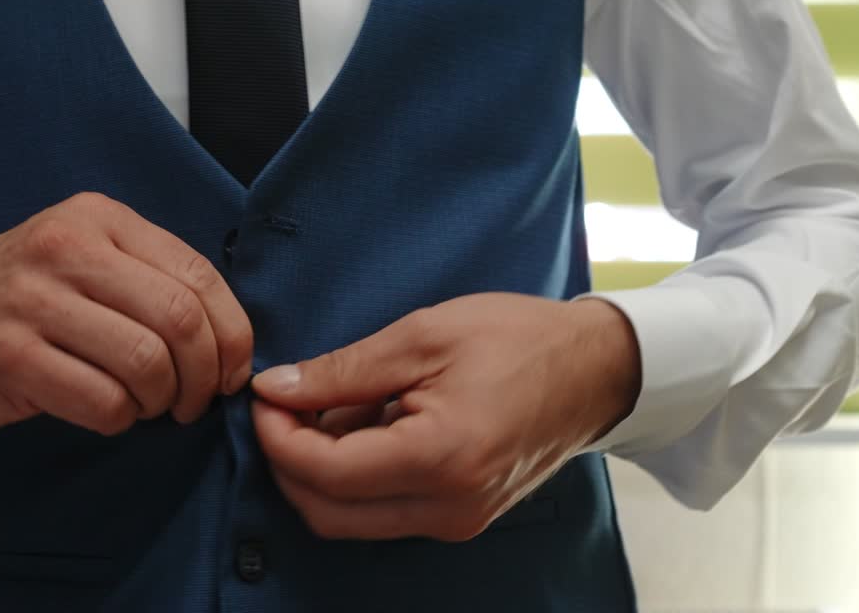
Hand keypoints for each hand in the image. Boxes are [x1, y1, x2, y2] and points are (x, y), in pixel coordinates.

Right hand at [0, 192, 253, 434]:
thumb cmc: (21, 300)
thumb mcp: (84, 258)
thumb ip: (150, 278)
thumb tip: (231, 339)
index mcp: (98, 217)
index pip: (198, 275)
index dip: (232, 333)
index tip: (233, 370)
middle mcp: (66, 247)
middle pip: (180, 320)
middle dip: (205, 376)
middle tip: (195, 401)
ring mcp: (33, 300)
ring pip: (146, 363)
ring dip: (162, 402)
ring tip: (150, 406)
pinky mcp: (9, 355)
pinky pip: (103, 401)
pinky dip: (121, 419)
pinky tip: (110, 412)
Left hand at [251, 293, 639, 540]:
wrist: (595, 370)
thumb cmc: (518, 341)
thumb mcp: (423, 337)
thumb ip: (343, 370)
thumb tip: (276, 388)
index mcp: (441, 458)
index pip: (325, 473)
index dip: (277, 437)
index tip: (264, 397)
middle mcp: (448, 507)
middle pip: (327, 512)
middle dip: (288, 461)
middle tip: (282, 405)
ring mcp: (457, 521)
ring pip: (351, 519)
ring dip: (321, 471)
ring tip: (331, 406)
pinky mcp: (461, 518)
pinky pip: (383, 512)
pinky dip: (356, 476)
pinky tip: (364, 423)